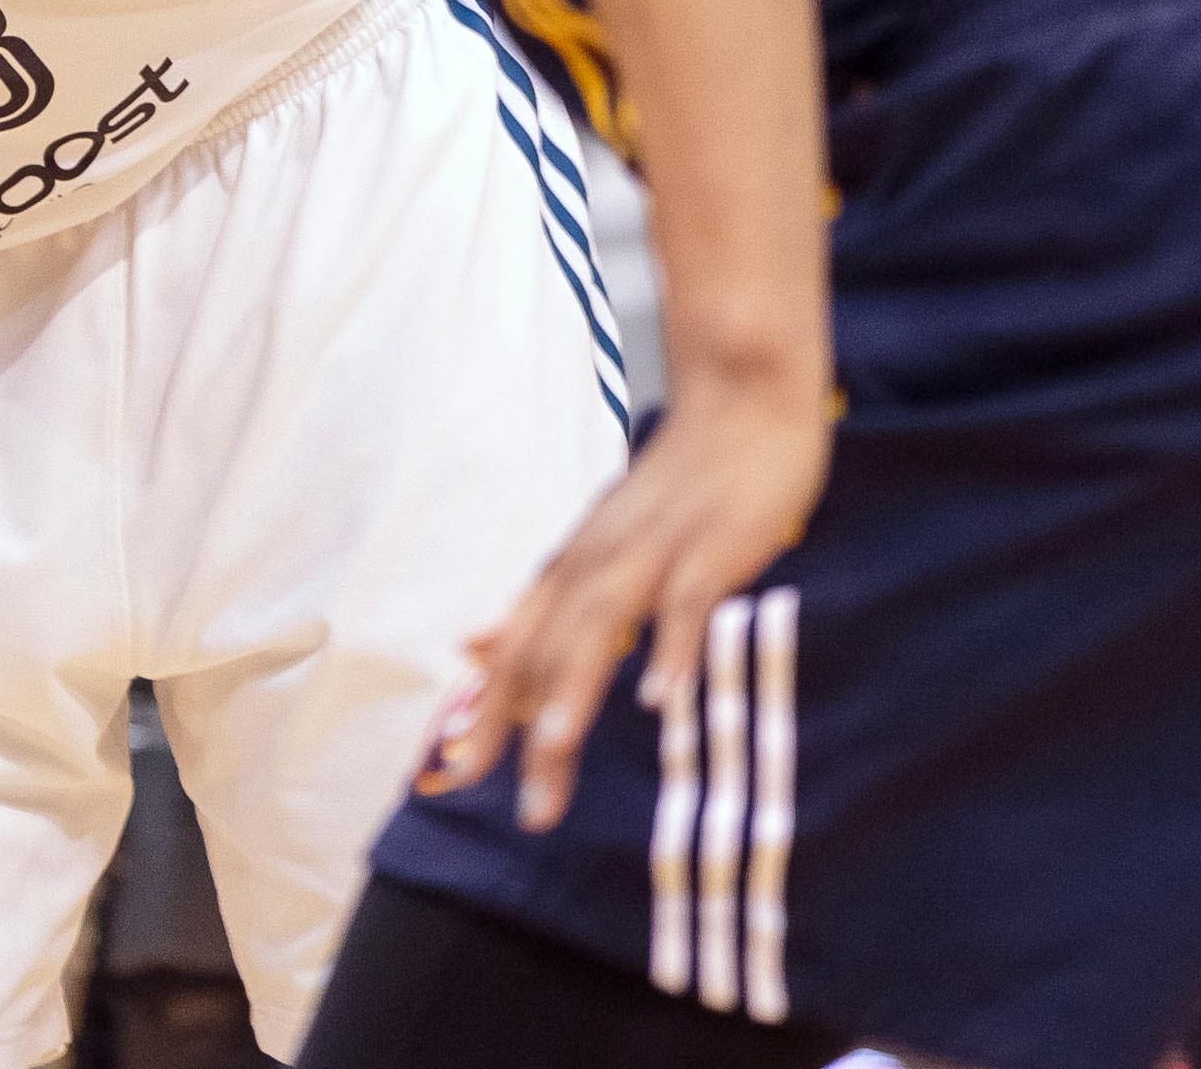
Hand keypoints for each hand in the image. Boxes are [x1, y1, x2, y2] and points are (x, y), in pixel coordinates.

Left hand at [426, 364, 830, 831]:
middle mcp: (599, 559)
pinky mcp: (711, 545)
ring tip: (552, 748)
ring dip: (576, 685)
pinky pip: (687, 602)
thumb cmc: (677, 484)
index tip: (458, 774)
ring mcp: (655, 550)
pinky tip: (661, 698)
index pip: (515, 645)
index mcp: (574, 565)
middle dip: (523, 722)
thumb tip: (472, 644)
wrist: (742, 399)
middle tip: (512, 802)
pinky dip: (670, 648)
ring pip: (601, 622)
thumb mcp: (598, 541)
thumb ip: (545, 600)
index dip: (485, 708)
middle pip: (548, 647)